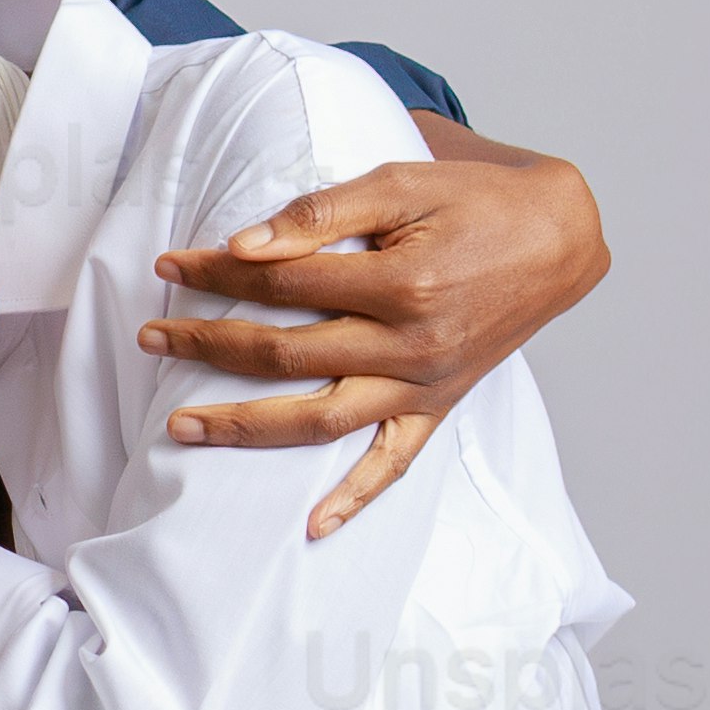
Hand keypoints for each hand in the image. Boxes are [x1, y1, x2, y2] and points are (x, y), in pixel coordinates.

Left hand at [147, 128, 609, 538]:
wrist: (560, 234)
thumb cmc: (479, 200)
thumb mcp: (402, 182)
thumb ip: (322, 211)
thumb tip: (245, 245)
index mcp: (400, 282)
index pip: (283, 281)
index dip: (217, 273)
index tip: (169, 267)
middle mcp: (412, 344)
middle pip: (286, 352)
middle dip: (208, 343)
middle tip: (149, 336)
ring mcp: (426, 384)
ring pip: (322, 419)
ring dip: (247, 427)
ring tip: (182, 427)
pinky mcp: (441, 406)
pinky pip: (394, 464)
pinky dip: (354, 499)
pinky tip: (311, 526)